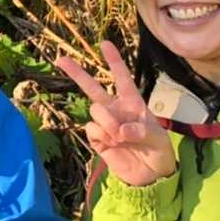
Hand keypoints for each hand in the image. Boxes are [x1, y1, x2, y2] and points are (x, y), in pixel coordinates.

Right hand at [55, 42, 176, 187]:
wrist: (150, 176)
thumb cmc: (159, 151)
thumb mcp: (159, 139)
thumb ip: (141, 130)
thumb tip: (120, 129)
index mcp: (133, 103)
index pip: (122, 78)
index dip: (114, 61)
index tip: (104, 44)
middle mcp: (115, 109)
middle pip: (92, 88)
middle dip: (76, 73)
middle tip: (60, 59)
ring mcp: (104, 124)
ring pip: (95, 110)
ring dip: (108, 122)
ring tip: (120, 136)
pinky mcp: (97, 139)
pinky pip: (92, 130)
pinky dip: (102, 136)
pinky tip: (112, 144)